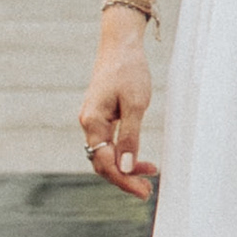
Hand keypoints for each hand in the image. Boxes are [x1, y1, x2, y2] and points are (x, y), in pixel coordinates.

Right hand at [79, 18, 154, 198]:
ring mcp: (93, 120)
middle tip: (147, 190)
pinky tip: (138, 157)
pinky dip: (122, 153)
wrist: (120, 45)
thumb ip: (130, 137)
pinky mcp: (101, 116)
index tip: (143, 192)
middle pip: (102, 162)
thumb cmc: (130, 71)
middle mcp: (88, 124)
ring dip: (124, 167)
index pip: (105, 163)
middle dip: (124, 178)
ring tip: (149, 173)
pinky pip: (108, 143)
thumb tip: (126, 167)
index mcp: (93, 122)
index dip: (123, 180)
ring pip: (105, 154)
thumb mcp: (136, 105)